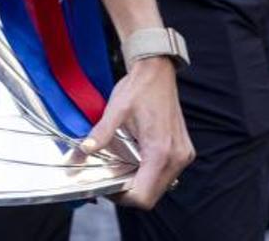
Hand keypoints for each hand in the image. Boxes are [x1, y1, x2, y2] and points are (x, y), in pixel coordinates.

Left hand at [80, 57, 194, 209]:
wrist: (157, 71)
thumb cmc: (139, 88)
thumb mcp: (116, 110)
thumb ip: (101, 133)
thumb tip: (84, 150)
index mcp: (160, 151)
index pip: (144, 196)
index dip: (123, 198)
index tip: (108, 188)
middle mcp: (176, 158)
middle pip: (152, 195)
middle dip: (130, 192)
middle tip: (111, 179)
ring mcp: (183, 156)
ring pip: (161, 187)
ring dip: (141, 184)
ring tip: (122, 170)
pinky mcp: (183, 151)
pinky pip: (167, 174)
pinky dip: (151, 174)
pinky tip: (136, 160)